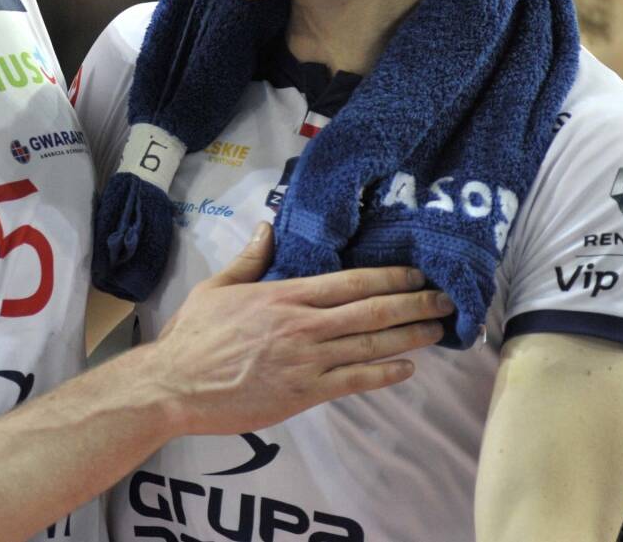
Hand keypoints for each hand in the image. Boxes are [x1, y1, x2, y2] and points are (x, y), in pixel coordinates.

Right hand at [146, 222, 452, 435]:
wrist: (175, 385)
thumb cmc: (193, 335)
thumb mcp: (217, 287)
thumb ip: (249, 259)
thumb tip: (267, 228)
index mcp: (283, 295)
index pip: (349, 282)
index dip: (389, 277)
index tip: (417, 274)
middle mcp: (302, 325)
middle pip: (371, 312)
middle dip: (413, 304)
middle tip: (446, 300)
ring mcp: (306, 361)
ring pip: (370, 346)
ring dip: (409, 337)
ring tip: (438, 330)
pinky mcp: (304, 394)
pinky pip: (354, 382)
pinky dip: (384, 374)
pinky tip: (407, 368)